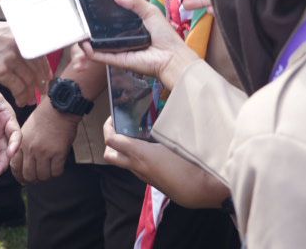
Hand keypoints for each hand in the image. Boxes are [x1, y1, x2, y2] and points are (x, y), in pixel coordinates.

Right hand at [0, 21, 47, 105]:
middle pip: (37, 66)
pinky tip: (20, 101)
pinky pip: (18, 87)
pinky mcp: (0, 70)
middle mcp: (17, 41)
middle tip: (42, 92)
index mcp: (17, 30)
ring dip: (31, 92)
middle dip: (42, 82)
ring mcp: (9, 55)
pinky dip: (21, 96)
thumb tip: (23, 48)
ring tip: (29, 100)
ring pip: (29, 79)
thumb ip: (10, 39)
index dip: (45, 67)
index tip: (46, 78)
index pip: (39, 51)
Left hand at [10, 99, 77, 183]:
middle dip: (33, 179)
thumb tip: (25, 163)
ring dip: (46, 176)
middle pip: (28, 175)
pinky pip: (56, 172)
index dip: (20, 176)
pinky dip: (57, 171)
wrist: (59, 107)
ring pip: (43, 176)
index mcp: (21, 143)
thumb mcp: (27, 129)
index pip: (15, 167)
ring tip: (50, 170)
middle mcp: (31, 149)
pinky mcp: (59, 153)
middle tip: (39, 176)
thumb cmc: (44, 116)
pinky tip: (58, 165)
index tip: (24, 178)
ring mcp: (45, 152)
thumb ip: (24, 145)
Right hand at [82, 0, 198, 90]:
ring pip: (100, 44)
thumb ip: (135, 3)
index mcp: (133, 26)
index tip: (93, 4)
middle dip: (93, 26)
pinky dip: (92, 52)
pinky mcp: (119, 60)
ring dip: (88, 39)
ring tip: (78, 30)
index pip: (115, 19)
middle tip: (81, 17)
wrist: (171, 57)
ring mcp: (120, 50)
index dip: (105, 12)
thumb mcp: (150, 12)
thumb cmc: (165, 35)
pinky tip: (83, 45)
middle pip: (105, 32)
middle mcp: (124, 38)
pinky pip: (102, 56)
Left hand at [102, 117, 230, 208]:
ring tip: (136, 133)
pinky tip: (151, 146)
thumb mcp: (173, 139)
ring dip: (123, 149)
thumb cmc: (187, 162)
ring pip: (123, 162)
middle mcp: (137, 166)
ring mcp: (143, 175)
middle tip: (120, 126)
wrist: (197, 189)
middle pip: (109, 155)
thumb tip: (157, 116)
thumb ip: (161, 128)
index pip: (112, 140)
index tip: (115, 116)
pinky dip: (136, 156)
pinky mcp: (151, 180)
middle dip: (109, 140)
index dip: (108, 127)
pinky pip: (136, 167)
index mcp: (140, 154)